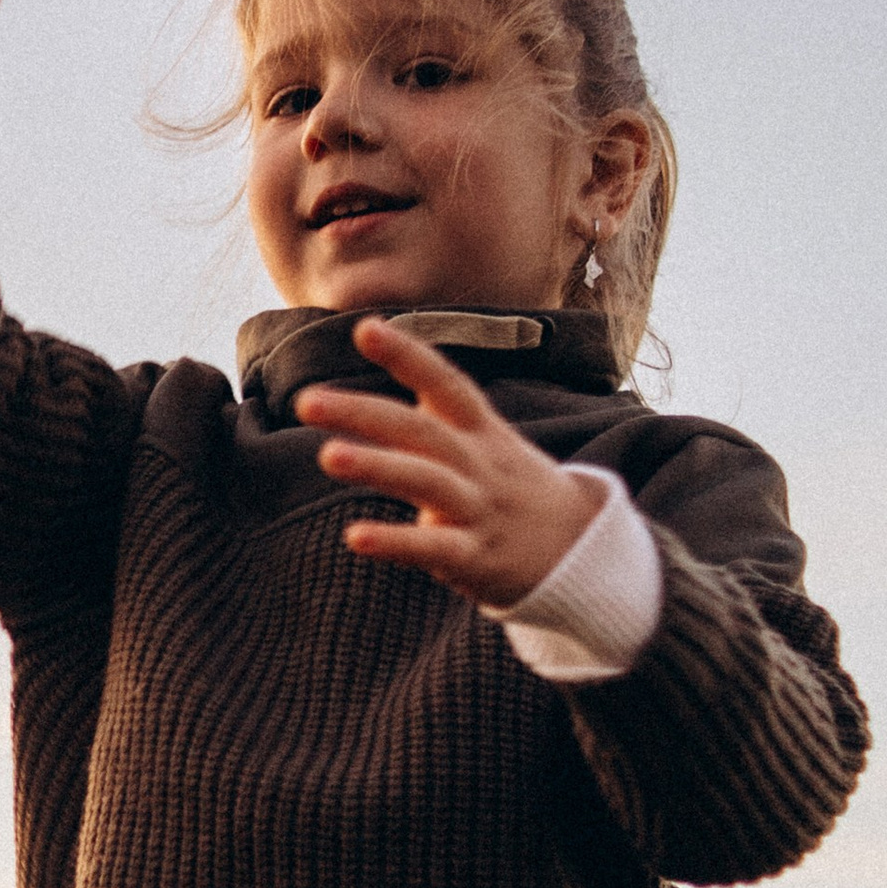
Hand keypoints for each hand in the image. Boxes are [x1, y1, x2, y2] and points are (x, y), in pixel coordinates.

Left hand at [296, 317, 604, 609]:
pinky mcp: (475, 557)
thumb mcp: (485, 438)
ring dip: (378, 467)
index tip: (365, 330)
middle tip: (307, 400)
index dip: (408, 355)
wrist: (579, 548)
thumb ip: (436, 409)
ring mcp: (478, 509)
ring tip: (328, 455)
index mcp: (479, 429)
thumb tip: (390, 366)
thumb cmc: (511, 485)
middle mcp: (478, 462)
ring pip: (427, 482)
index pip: (445, 383)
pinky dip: (396, 542)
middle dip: (363, 413)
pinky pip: (434, 549)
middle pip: (420, 430)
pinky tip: (356, 537)